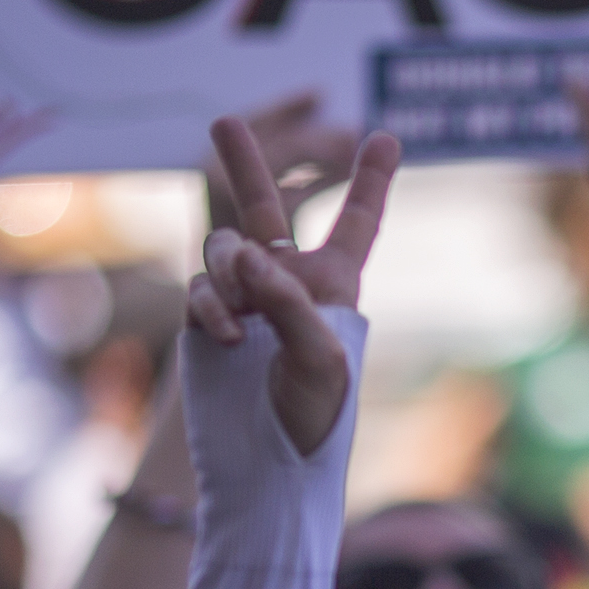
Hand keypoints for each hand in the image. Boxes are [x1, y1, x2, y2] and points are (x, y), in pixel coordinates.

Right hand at [191, 120, 398, 457]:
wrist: (263, 468)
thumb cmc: (313, 419)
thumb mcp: (321, 358)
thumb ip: (288, 301)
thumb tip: (248, 258)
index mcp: (336, 286)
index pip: (357, 223)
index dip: (370, 181)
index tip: (387, 136)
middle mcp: (288, 284)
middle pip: (268, 208)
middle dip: (248, 164)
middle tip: (223, 120)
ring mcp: (243, 299)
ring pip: (225, 246)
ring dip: (232, 268)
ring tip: (240, 315)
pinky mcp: (206, 318)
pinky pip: (202, 286)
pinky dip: (213, 304)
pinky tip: (226, 335)